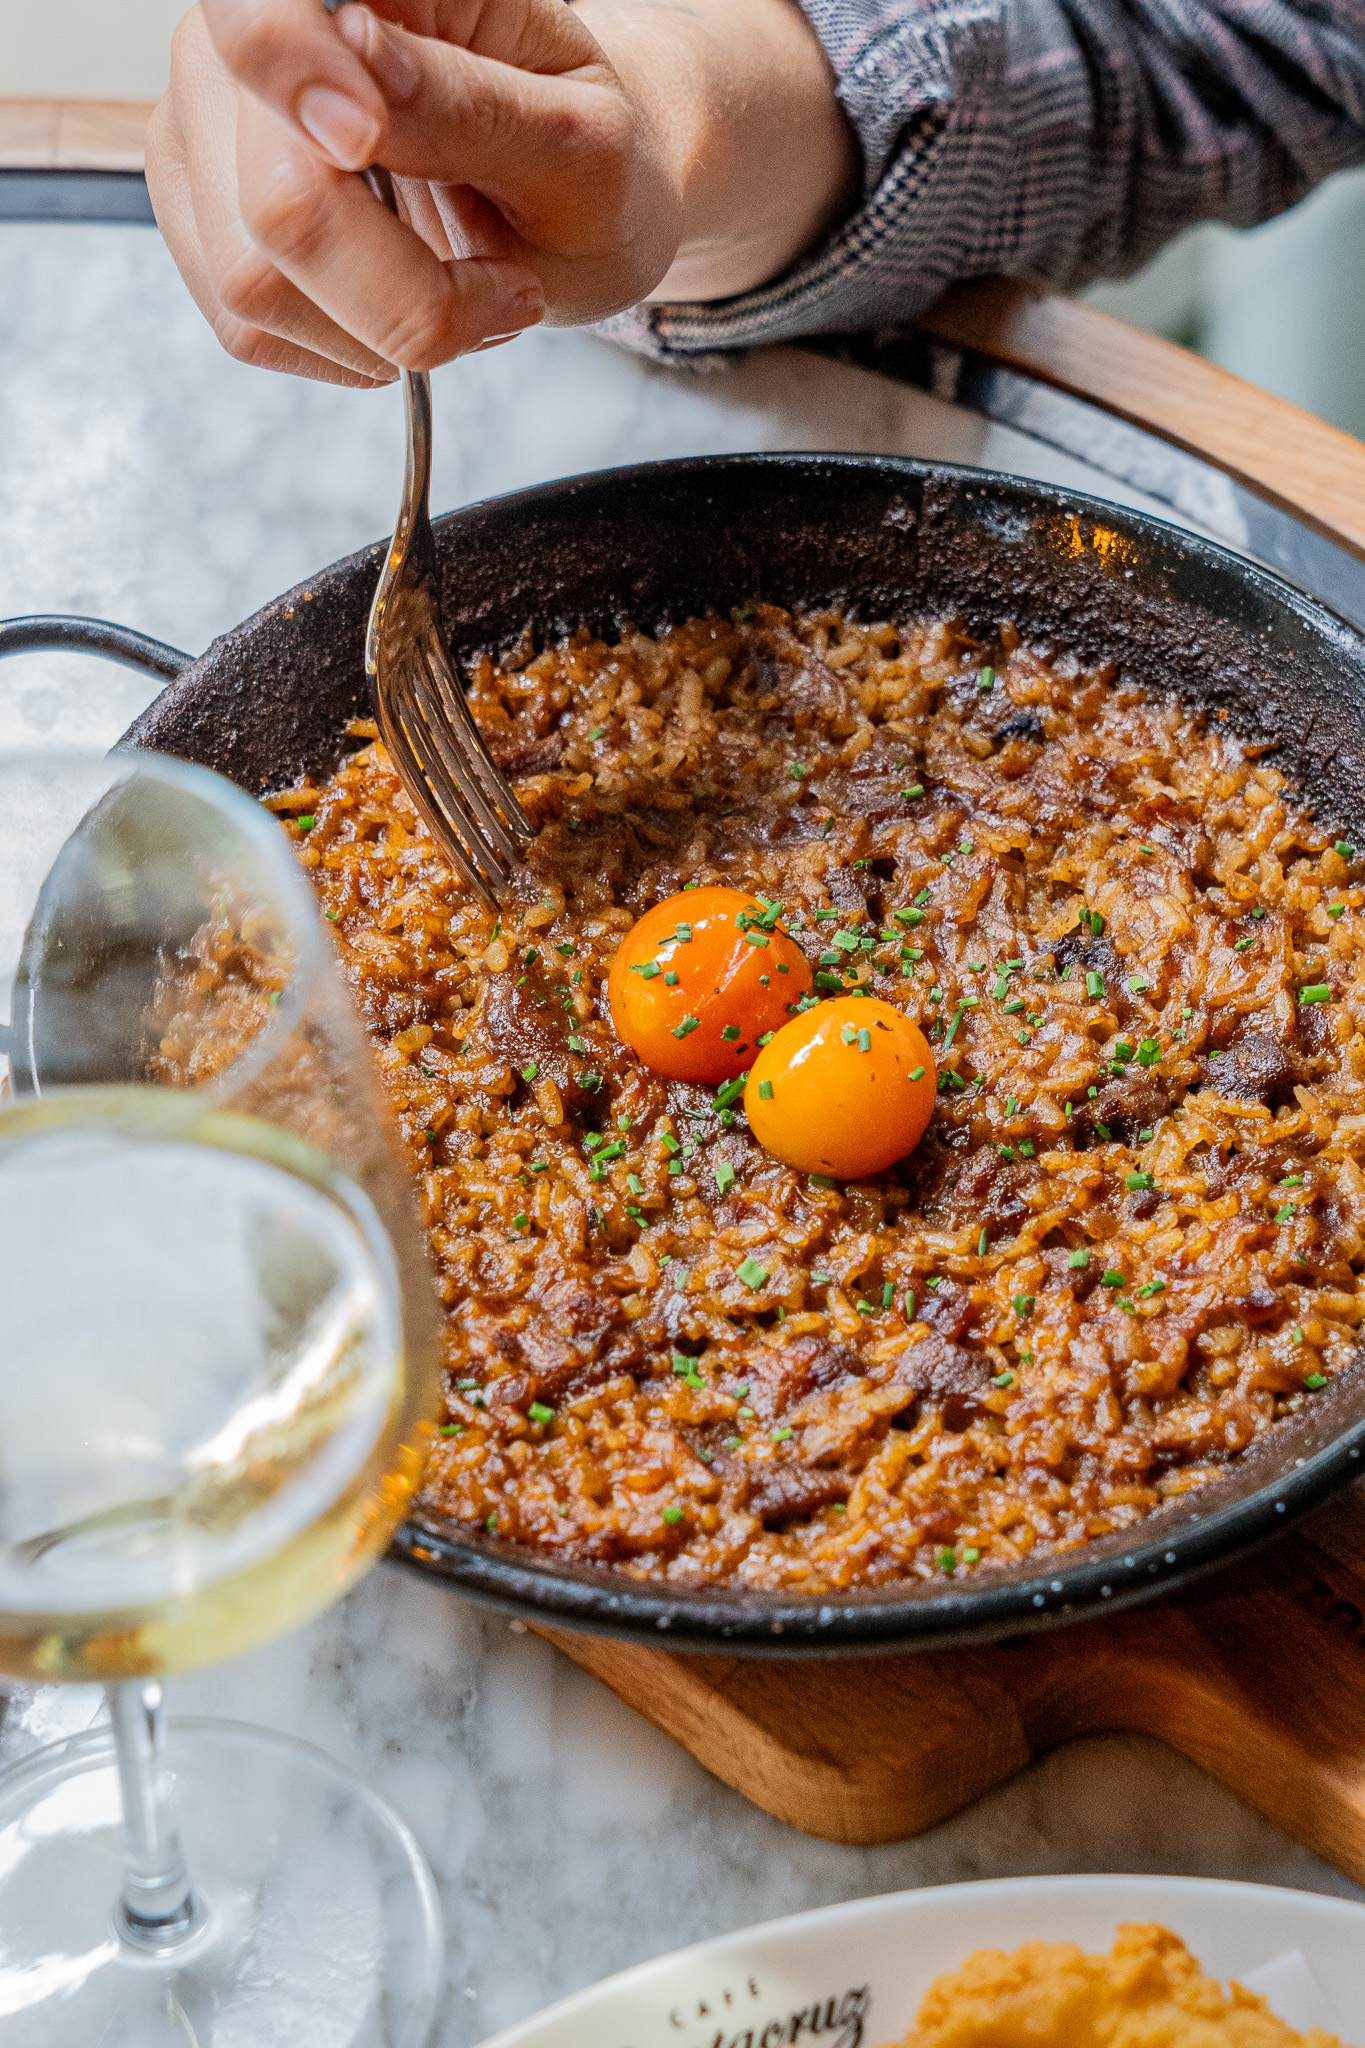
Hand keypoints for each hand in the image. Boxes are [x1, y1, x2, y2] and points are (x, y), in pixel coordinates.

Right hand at [146, 0, 856, 387]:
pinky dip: (346, 346)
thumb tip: (361, 62)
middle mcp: (256, 47)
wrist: (575, 205)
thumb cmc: (583, 155)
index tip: (364, 141)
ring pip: (255, 283)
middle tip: (504, 290)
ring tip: (463, 301)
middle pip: (275, 199)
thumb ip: (466, 103)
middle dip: (401, 286)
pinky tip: (402, 312)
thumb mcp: (573, 136)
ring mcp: (215, 138)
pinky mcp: (208, 226)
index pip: (259, 15)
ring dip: (380, 327)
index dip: (294, 77)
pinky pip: (248, 327)